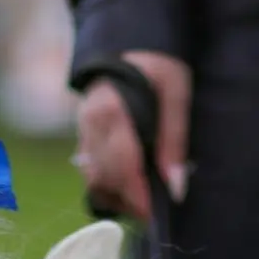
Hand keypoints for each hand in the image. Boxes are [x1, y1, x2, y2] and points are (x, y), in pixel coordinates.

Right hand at [71, 51, 191, 222]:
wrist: (127, 44)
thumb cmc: (156, 65)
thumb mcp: (176, 92)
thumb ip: (175, 138)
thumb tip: (176, 187)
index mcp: (111, 113)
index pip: (122, 167)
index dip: (137, 197)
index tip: (154, 214)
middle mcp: (90, 126)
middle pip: (104, 179)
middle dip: (128, 202)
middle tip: (153, 213)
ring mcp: (82, 133)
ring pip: (93, 180)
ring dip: (116, 198)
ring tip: (142, 201)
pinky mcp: (82, 139)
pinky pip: (90, 173)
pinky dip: (108, 187)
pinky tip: (129, 188)